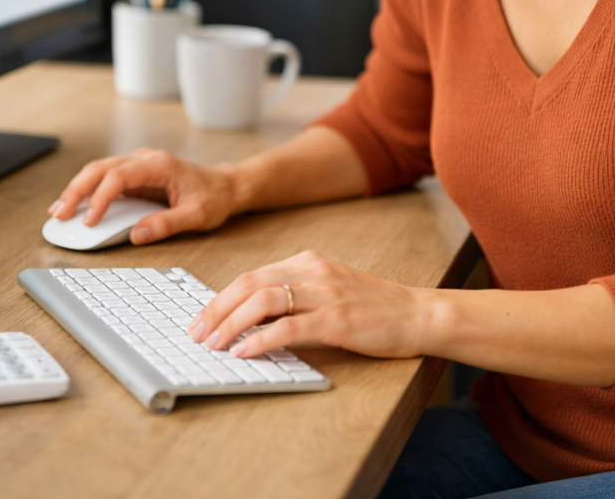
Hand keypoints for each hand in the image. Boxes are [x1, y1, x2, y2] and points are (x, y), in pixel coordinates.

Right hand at [48, 148, 237, 244]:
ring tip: (58, 211)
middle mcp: (145, 159)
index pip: (120, 176)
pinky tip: (75, 206)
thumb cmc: (214, 197)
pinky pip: (105, 178)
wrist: (226, 186)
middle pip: (101, 168)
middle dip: (77, 190)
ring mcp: (139, 164)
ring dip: (77, 189)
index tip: (89, 221)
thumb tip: (137, 235)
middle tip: (60, 215)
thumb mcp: (197, 215)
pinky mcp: (135, 174)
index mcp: (160, 165)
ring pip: (98, 170)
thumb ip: (167, 224)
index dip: (100, 198)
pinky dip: (87, 191)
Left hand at [188, 250, 429, 359]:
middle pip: (250, 283)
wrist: (418, 314)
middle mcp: (313, 271)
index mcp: (308, 261)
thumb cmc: (373, 307)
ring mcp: (326, 294)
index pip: (252, 275)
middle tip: (196, 333)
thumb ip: (295, 295)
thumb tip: (250, 317)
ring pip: (264, 301)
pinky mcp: (338, 320)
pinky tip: (244, 352)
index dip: (221, 297)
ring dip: (231, 323)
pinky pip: (289, 328)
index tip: (201, 318)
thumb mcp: (329, 290)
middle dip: (216, 309)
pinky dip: (260, 340)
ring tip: (214, 344)